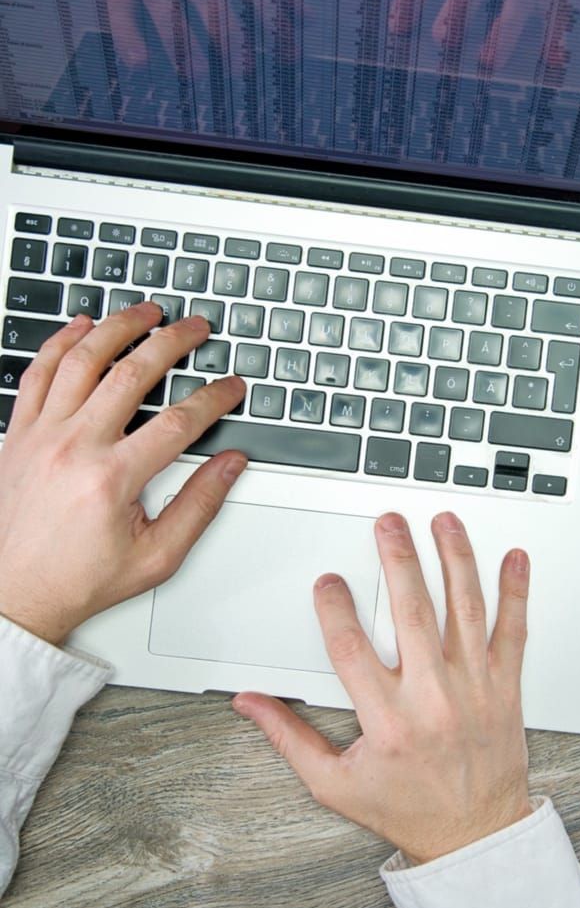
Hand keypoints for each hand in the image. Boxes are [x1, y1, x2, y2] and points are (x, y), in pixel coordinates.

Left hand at [0, 305, 246, 643]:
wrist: (10, 595)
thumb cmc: (76, 579)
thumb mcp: (157, 556)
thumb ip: (199, 506)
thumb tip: (230, 466)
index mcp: (111, 479)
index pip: (178, 422)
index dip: (213, 399)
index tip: (231, 387)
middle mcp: (73, 448)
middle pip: (132, 374)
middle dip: (172, 343)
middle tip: (196, 327)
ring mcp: (39, 436)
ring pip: (82, 360)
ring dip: (118, 328)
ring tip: (145, 311)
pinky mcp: (16, 435)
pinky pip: (38, 373)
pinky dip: (61, 343)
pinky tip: (82, 326)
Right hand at [233, 511, 530, 865]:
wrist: (476, 838)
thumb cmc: (408, 809)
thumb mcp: (336, 785)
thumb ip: (290, 739)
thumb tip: (251, 704)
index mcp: (388, 722)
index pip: (351, 647)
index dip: (335, 607)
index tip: (327, 581)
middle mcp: (433, 699)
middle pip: (411, 612)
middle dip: (397, 559)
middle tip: (389, 524)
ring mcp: (474, 688)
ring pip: (464, 609)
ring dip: (454, 559)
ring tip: (445, 522)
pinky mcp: (506, 687)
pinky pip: (513, 631)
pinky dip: (516, 593)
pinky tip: (514, 559)